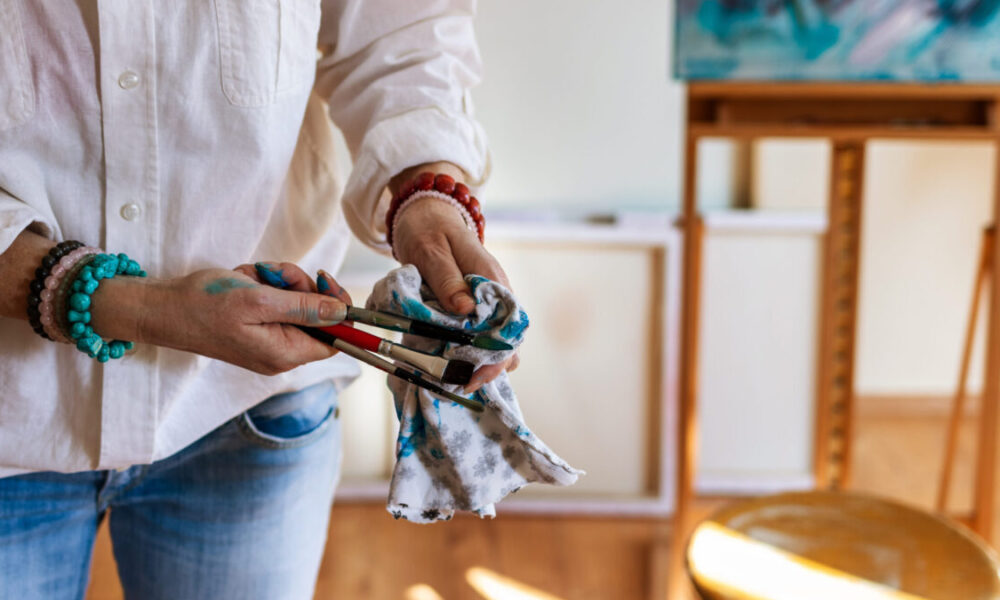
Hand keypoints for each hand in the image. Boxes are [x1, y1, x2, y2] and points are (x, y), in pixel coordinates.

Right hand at [90, 267, 347, 374]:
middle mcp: (280, 352)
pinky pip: (275, 301)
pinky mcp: (256, 326)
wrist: (161, 307)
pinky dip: (263, 284)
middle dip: (297, 286)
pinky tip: (243, 280)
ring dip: (277, 281)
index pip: (335, 337)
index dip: (337, 309)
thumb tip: (342, 313)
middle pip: (315, 315)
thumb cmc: (203, 305)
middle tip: (272, 273)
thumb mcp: (259, 301)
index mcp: (285, 353)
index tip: (324, 280)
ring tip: (251, 276)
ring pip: (295, 302)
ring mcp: (267, 339)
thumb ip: (305, 308)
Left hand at [389, 162, 519, 391]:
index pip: (509, 325)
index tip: (477, 376)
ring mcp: (486, 300)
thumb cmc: (429, 230)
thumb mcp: (432, 252)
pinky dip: (468, 351)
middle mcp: (496, 293)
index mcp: (492, 279)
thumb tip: (467, 310)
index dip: (497, 355)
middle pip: (506, 338)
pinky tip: (454, 366)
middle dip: (489, 366)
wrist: (425, 214)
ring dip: (480, 362)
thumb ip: (448, 280)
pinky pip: (478, 333)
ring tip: (458, 382)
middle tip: (464, 387)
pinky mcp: (473, 305)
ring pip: (495, 339)